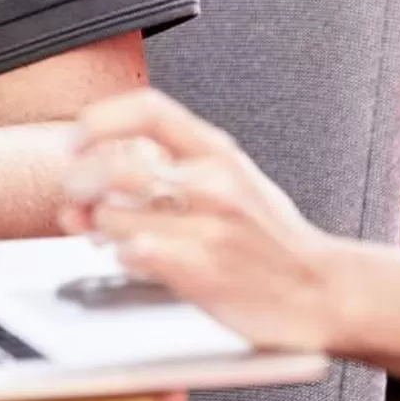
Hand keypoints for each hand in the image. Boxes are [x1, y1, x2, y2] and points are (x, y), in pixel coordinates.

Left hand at [58, 88, 352, 355]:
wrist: (324, 291)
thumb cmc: (270, 238)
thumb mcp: (232, 180)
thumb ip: (173, 169)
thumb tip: (100, 168)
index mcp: (218, 151)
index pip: (149, 109)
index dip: (101, 119)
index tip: (76, 137)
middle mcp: (213, 182)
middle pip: (116, 166)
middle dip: (80, 182)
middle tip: (75, 196)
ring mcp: (208, 227)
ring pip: (114, 215)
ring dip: (96, 226)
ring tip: (104, 232)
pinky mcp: (202, 271)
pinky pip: (132, 253)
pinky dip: (120, 254)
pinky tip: (131, 256)